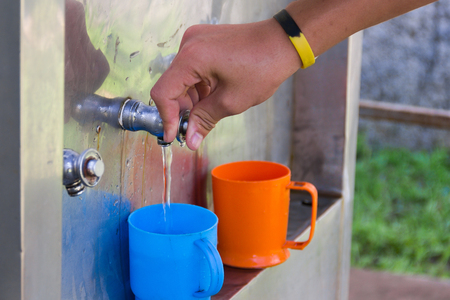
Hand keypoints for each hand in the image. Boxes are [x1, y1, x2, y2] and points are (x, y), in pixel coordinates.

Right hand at [150, 18, 300, 149]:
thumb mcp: (231, 101)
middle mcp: (189, 44)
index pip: (163, 92)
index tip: (174, 135)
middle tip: (193, 128)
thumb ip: (204, 120)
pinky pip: (191, 68)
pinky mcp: (204, 41)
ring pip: (181, 78)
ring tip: (208, 111)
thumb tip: (189, 139)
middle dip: (181, 109)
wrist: (283, 43)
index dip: (167, 117)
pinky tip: (211, 97)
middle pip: (171, 85)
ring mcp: (196, 40)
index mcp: (192, 58)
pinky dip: (197, 86)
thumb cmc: (263, 67)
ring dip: (190, 99)